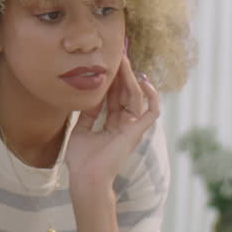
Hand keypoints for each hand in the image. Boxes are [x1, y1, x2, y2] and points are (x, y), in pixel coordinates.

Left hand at [64, 52, 159, 195]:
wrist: (86, 178)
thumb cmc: (82, 160)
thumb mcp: (80, 131)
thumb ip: (87, 115)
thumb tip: (89, 96)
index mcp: (112, 125)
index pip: (113, 98)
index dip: (111, 81)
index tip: (105, 64)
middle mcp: (124, 125)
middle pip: (125, 94)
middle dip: (121, 74)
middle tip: (117, 54)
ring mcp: (132, 129)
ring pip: (136, 97)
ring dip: (130, 78)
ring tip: (124, 61)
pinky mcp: (137, 132)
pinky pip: (151, 111)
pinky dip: (151, 96)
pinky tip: (144, 81)